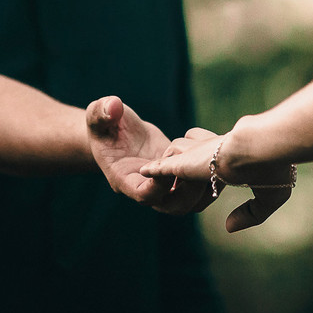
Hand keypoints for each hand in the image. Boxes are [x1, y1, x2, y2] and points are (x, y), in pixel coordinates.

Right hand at [86, 95, 209, 214]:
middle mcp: (147, 188)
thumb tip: (114, 106)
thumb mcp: (98, 117)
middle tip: (203, 167)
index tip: (170, 165)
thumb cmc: (104, 125)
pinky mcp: (178, 175)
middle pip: (174, 206)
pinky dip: (210, 175)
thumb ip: (102, 112)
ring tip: (215, 161)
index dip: (160, 185)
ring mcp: (165, 185)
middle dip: (191, 192)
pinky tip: (215, 151)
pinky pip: (198, 186)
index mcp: (125, 179)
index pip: (144, 195)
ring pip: (191, 201)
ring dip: (206, 186)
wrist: (117, 132)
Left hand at [142, 131, 293, 231]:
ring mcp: (197, 154)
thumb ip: (251, 214)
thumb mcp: (270, 197)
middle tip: (180, 181)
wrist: (263, 148)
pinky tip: (143, 173)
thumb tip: (228, 227)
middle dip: (185, 163)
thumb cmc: (273, 167)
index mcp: (233, 152)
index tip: (215, 177)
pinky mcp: (183, 161)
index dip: (209, 163)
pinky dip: (154, 171)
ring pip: (175, 152)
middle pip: (191, 150)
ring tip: (161, 178)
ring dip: (169, 166)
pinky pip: (162, 167)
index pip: (213, 152)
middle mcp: (213, 150)